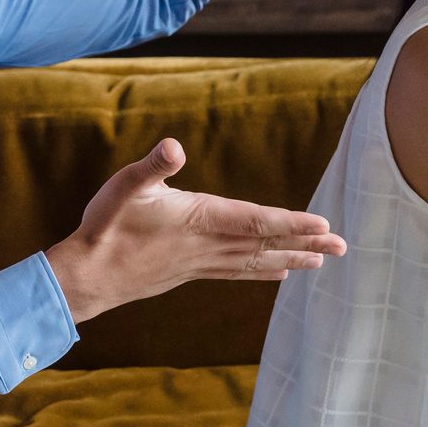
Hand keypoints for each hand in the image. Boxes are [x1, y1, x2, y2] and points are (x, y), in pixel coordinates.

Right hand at [43, 139, 348, 323]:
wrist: (85, 279)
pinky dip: (262, 271)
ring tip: (322, 260)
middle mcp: (206, 245)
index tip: (323, 224)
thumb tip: (175, 146)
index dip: (290, 223)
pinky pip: (237, 272)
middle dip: (304, 243)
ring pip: (255, 261)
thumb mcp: (123, 188)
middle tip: (342, 246)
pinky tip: (279, 273)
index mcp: (197, 219)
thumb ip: (151, 166)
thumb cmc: (103, 227)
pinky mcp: (191, 271)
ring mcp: (200, 262)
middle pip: (265, 244)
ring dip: (291, 258)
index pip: (255, 221)